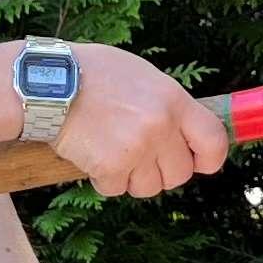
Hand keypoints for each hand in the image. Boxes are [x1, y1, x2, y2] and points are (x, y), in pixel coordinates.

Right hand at [53, 44, 233, 202]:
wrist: (48, 83)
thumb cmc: (92, 73)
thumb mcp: (143, 76)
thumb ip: (169, 105)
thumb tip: (189, 133)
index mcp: (173, 100)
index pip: (214, 141)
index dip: (210, 158)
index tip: (199, 163)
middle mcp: (161, 126)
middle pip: (180, 173)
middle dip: (161, 170)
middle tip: (139, 153)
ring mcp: (137, 148)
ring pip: (150, 187)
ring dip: (132, 177)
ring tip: (112, 148)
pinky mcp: (110, 167)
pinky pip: (117, 189)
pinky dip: (105, 178)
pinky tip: (93, 153)